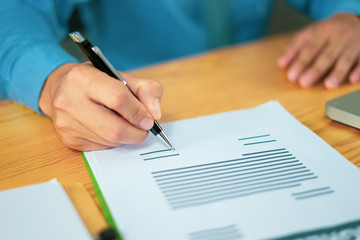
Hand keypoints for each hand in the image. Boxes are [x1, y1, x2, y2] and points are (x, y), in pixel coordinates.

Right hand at [39, 62, 162, 150]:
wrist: (61, 89)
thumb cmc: (96, 81)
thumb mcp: (122, 76)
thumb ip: (146, 89)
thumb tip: (155, 114)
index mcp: (82, 78)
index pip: (118, 98)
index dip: (138, 112)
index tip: (149, 119)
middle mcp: (69, 101)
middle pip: (114, 128)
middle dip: (136, 132)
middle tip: (143, 128)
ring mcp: (66, 123)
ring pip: (110, 141)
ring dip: (126, 137)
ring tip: (126, 124)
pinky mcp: (69, 139)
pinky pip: (102, 147)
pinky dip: (113, 141)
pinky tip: (110, 128)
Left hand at [277, 13, 359, 88]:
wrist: (351, 20)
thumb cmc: (324, 32)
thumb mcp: (307, 35)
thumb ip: (293, 49)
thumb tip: (280, 64)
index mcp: (323, 31)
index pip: (310, 49)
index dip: (300, 63)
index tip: (291, 76)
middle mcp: (339, 36)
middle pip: (326, 56)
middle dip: (315, 70)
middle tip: (304, 83)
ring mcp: (354, 43)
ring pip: (345, 59)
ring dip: (337, 73)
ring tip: (328, 85)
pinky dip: (358, 71)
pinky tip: (351, 80)